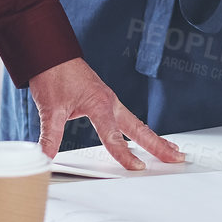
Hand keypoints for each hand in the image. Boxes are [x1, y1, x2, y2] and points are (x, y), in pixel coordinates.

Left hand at [30, 57, 184, 169]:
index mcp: (99, 103)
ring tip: (171, 150)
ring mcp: (111, 101)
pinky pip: (129, 119)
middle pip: (139, 129)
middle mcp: (110, 102)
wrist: (51, 53)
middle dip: (159, 145)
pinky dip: (142, 130)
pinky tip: (146, 137)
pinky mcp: (107, 101)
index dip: (125, 154)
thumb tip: (44, 158)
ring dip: (154, 138)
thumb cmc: (53, 75)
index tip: (137, 168)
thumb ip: (50, 136)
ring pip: (138, 124)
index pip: (113, 136)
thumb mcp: (50, 108)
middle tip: (177, 157)